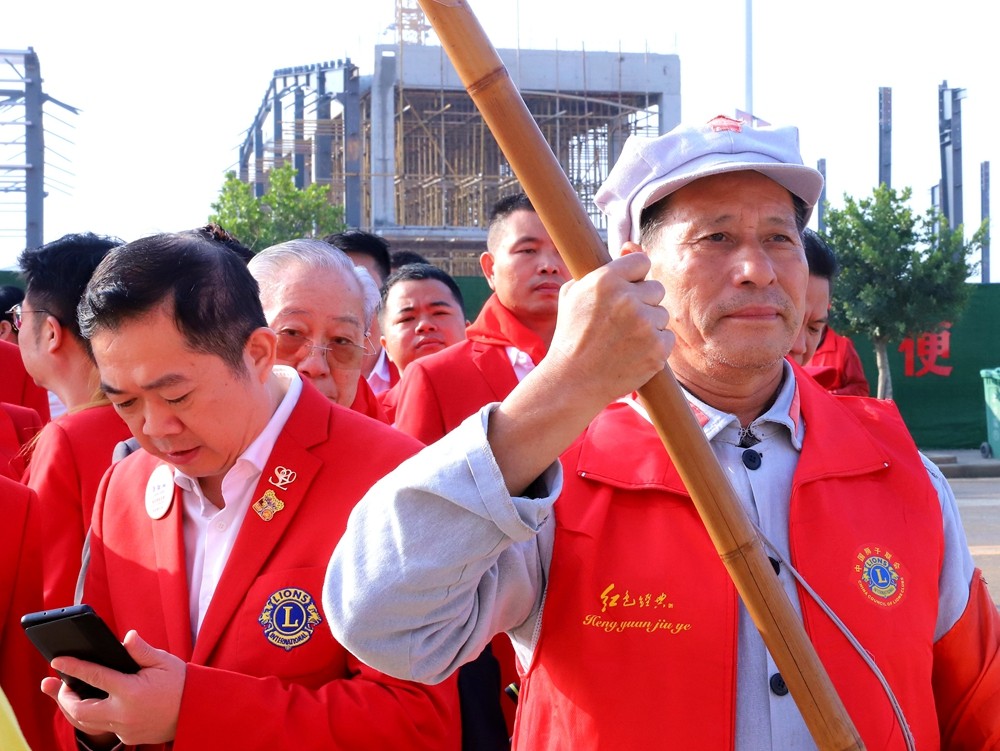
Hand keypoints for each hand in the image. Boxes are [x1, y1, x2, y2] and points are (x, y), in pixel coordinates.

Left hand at [41, 630, 185, 745]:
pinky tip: (92, 706)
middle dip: (64, 697)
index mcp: (131, 691)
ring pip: (86, 723)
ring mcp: (124, 727)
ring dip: (74, 710)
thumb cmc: (180, 683)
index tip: (57, 661)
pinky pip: (102, 728)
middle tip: (61, 685)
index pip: (95, 677)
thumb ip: (141, 650)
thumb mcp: (163, 662)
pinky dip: (92, 717)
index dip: (73, 667)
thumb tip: (127, 637)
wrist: (195, 711)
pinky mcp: (127, 736)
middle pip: (80, 709)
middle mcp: (124, 712)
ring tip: (70, 696)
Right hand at [488, 249, 671, 494]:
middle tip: (620, 322)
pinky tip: (632, 353)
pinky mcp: (658, 349)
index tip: (627, 290)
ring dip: (649, 325)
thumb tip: (631, 245)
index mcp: (606, 280)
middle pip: (656, 288)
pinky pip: (667, 337)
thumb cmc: (570, 336)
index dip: (635, 277)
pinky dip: (655, 346)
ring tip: (623, 340)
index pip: (642, 262)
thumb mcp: (573, 294)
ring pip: (662, 314)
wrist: (573, 381)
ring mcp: (645, 325)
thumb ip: (602, 268)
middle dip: (643, 302)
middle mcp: (628, 299)